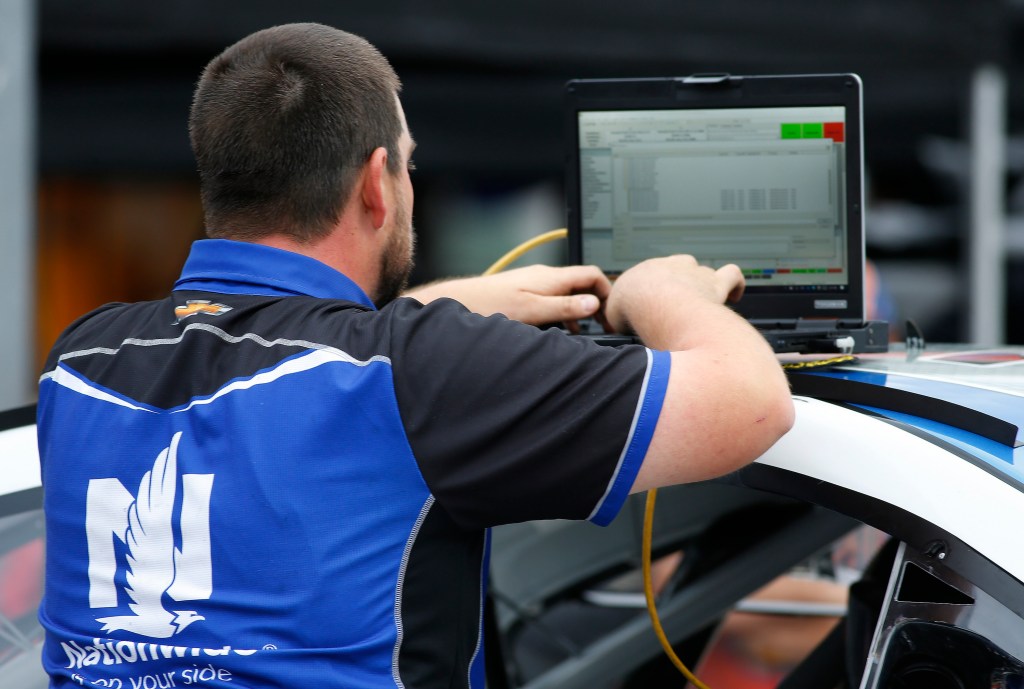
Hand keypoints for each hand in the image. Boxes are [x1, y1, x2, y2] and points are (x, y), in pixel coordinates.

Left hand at [405, 264, 611, 327]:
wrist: (460, 303)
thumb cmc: (491, 306)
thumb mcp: (534, 311)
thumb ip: (565, 308)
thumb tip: (595, 304)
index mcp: (551, 277)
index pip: (593, 274)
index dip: (608, 291)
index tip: (612, 313)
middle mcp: (545, 276)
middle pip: (583, 283)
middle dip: (597, 303)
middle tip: (605, 326)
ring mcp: (535, 283)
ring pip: (569, 293)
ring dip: (580, 311)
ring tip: (587, 332)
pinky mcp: (525, 293)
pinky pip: (554, 300)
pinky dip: (564, 314)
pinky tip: (560, 331)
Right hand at [605, 255, 744, 340]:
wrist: (656, 306)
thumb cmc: (635, 310)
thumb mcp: (613, 315)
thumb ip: (617, 317)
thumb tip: (614, 327)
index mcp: (648, 271)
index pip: (653, 276)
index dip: (655, 293)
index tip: (654, 308)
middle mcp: (673, 267)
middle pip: (680, 269)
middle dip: (680, 286)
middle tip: (678, 308)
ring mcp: (696, 274)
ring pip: (705, 271)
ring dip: (707, 286)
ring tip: (706, 304)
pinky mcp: (716, 284)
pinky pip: (732, 275)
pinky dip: (735, 284)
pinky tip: (735, 294)